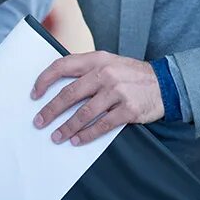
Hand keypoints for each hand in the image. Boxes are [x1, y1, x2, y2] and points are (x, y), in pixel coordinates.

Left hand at [30, 51, 163, 144]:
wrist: (166, 83)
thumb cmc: (131, 75)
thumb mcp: (109, 63)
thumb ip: (87, 70)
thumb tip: (57, 85)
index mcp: (97, 59)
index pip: (62, 66)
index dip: (45, 80)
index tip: (34, 94)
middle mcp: (105, 73)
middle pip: (69, 93)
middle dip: (51, 110)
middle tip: (39, 122)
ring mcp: (117, 91)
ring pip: (83, 113)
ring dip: (67, 127)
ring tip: (56, 136)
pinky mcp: (128, 110)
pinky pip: (102, 125)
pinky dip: (87, 135)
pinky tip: (77, 141)